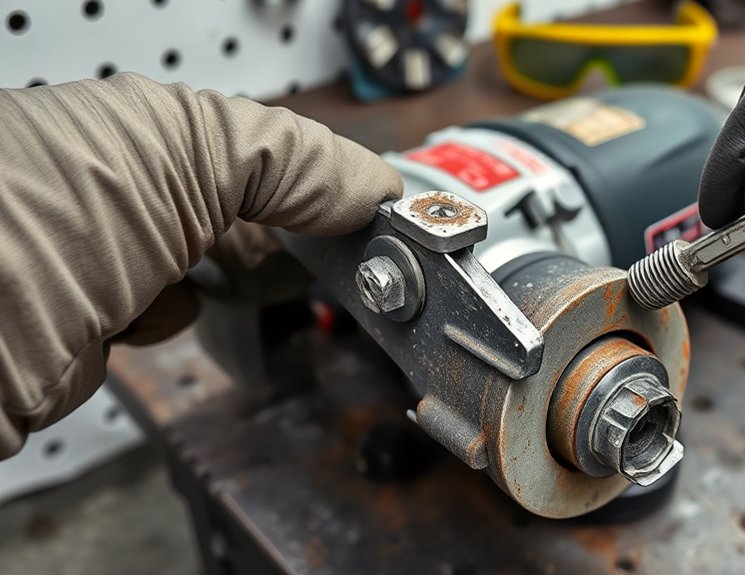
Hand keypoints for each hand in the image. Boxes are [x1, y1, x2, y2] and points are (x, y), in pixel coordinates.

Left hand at [0, 73, 402, 456]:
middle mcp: (119, 180)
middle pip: (236, 203)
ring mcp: (104, 252)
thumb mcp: (193, 155)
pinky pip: (167, 317)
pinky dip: (170, 320)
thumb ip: (293, 160)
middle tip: (316, 247)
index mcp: (141, 123)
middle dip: (271, 227)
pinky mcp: (93, 320)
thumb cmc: (42, 210)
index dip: (314, 171)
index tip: (364, 207)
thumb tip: (372, 185)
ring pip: (204, 264)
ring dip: (216, 277)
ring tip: (200, 274)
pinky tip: (145, 315)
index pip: (257, 140)